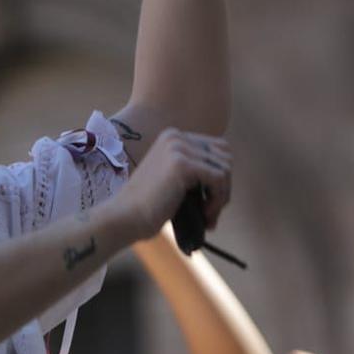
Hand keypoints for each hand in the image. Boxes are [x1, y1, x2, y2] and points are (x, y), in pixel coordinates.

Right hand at [111, 127, 230, 243]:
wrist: (125, 216)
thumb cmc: (148, 205)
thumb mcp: (173, 178)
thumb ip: (195, 170)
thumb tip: (227, 176)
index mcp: (173, 137)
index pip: (218, 149)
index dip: (220, 176)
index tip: (210, 201)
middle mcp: (176, 137)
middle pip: (225, 157)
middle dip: (224, 186)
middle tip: (211, 210)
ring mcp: (179, 148)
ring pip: (225, 169)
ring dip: (221, 197)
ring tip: (207, 215)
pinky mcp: (183, 164)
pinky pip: (219, 179)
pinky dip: (218, 201)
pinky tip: (205, 215)